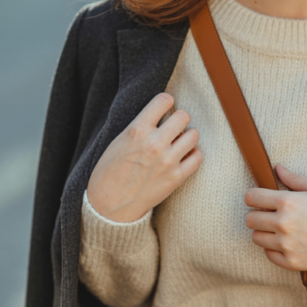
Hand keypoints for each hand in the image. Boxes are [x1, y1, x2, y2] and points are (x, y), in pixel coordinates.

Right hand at [86, 93, 201, 221]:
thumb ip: (140, 125)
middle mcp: (154, 144)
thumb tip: (163, 113)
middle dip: (179, 119)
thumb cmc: (109, 171)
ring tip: (177, 142)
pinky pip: (197, 157)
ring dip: (187, 136)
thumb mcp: (118, 140)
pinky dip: (192, 154)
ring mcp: (167, 161)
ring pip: (194, 135)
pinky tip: (183, 156)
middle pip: (184, 116)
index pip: (164, 100)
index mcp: (136, 130)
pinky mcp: (176, 178)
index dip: (166, 102)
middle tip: (172, 127)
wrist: (109, 205)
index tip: (165, 108)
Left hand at [245, 164, 306, 271]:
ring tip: (279, 229)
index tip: (259, 199)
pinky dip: (274, 249)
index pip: (251, 197)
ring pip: (257, 238)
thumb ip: (294, 179)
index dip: (253, 196)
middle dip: (257, 214)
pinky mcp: (291, 261)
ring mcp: (286, 244)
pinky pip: (269, 254)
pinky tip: (286, 242)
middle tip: (269, 214)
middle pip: (250, 219)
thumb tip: (277, 168)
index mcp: (288, 201)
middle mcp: (283, 223)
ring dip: (264, 232)